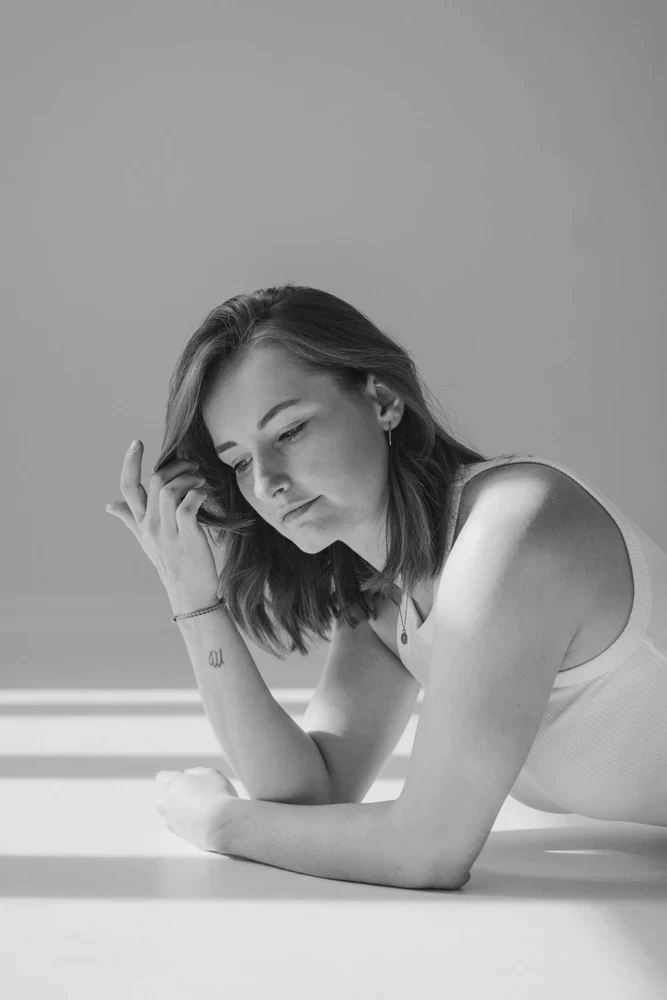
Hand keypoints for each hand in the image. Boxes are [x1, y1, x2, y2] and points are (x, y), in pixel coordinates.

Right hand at [105, 440, 220, 614]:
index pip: (127, 487)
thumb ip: (129, 519)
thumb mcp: (146, 541)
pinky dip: (198, 495)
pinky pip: (187, 506)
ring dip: (188, 478)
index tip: (137, 442)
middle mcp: (151, 526)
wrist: (190, 593)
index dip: (129, 462)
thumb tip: (108, 505)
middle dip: (175, 467)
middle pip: (153, 482)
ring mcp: (167, 532)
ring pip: (168, 490)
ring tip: (201, 480)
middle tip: (192, 466)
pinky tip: (205, 495)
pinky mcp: (187, 537)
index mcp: (141, 523)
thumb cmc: (171, 564)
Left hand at [155, 766, 238, 852]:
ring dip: (181, 812)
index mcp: (171, 782)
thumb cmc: (216, 794)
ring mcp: (170, 820)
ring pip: (171, 814)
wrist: (220, 825)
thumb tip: (189, 775)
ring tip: (201, 812)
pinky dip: (188, 824)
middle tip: (195, 796)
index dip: (175, 778)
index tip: (186, 780)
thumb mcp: (211, 773)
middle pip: (165, 797)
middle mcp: (165, 801)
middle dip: (175, 797)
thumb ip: (196, 772)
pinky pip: (180, 827)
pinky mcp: (177, 835)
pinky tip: (203, 823)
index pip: (163, 777)